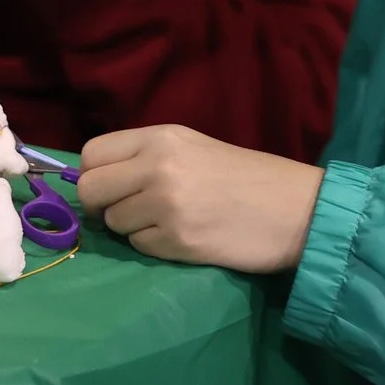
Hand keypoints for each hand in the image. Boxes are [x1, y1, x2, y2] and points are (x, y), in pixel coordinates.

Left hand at [76, 125, 323, 273]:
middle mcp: (158, 166)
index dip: (93, 174)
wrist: (293, 208)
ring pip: (113, 223)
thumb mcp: (190, 147)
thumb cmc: (243, 176)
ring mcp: (166, 205)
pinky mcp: (177, 241)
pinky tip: (183, 236)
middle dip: (101, 206)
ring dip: (132, 228)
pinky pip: (139, 247)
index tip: (109, 187)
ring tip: (168, 221)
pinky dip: (154, 245)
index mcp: (160, 138)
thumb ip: (144, 157)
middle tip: (128, 211)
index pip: (92, 154)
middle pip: (91, 191)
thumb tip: (96, 180)